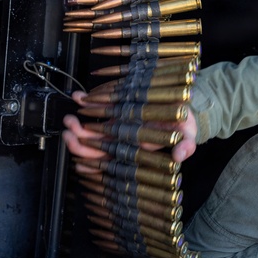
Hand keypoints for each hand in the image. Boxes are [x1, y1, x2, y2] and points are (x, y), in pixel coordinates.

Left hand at [62, 91, 197, 164]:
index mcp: (135, 150)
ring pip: (91, 130)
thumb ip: (186, 146)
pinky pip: (97, 109)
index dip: (90, 161)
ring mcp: (117, 124)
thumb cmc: (185, 125)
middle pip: (93, 147)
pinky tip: (78, 96)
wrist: (185, 108)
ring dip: (77, 123)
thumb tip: (180, 156)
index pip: (109, 162)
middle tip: (69, 127)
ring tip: (70, 115)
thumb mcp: (189, 135)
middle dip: (77, 139)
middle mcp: (122, 140)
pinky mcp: (117, 109)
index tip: (78, 152)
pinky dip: (86, 101)